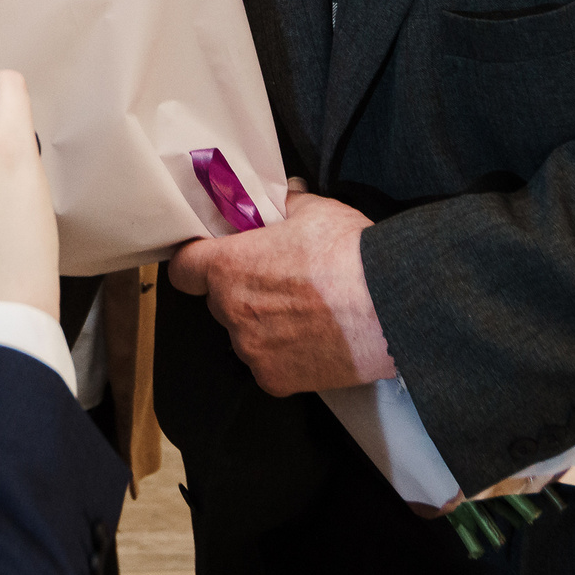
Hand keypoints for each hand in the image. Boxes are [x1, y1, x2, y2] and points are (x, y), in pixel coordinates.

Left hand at [166, 192, 394, 395]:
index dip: (194, 263)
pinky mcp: (275, 379)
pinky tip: (314, 341)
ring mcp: (251, 350)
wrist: (391, 305)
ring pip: (245, 335)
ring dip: (264, 326)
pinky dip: (285, 356)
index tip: (209, 260)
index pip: (183, 269)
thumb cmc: (351, 255)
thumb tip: (283, 195)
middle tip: (278, 283)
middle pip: (220, 302)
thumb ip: (285, 204)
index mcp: (229, 267)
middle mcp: (232, 312)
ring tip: (306, 315)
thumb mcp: (314, 211)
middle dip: (241, 291)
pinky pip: (268, 365)